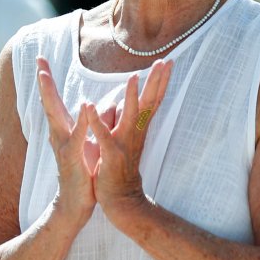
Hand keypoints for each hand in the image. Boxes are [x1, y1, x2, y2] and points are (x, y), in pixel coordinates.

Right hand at [35, 55, 101, 225]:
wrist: (77, 204)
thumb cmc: (84, 173)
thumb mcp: (91, 143)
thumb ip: (96, 123)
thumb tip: (105, 106)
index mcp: (65, 130)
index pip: (54, 101)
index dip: (47, 81)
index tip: (41, 60)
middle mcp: (60, 135)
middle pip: (48, 103)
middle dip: (43, 81)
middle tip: (37, 61)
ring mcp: (64, 145)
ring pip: (55, 116)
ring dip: (50, 95)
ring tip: (44, 75)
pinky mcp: (73, 157)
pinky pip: (77, 135)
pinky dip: (80, 120)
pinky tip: (83, 105)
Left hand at [84, 59, 171, 224]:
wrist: (122, 198)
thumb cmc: (122, 167)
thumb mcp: (129, 139)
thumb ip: (130, 119)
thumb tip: (132, 99)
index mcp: (139, 127)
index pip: (153, 99)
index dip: (161, 80)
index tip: (168, 60)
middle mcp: (135, 132)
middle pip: (150, 103)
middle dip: (157, 81)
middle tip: (166, 61)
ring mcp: (124, 143)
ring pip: (130, 116)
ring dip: (132, 97)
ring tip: (133, 77)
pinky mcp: (111, 155)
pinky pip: (104, 136)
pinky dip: (97, 122)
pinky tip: (90, 107)